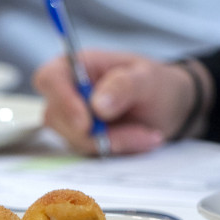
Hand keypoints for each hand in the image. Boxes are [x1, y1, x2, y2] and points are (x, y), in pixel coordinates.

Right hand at [32, 50, 201, 155]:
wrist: (169, 108)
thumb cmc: (156, 84)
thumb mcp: (148, 79)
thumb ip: (123, 86)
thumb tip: (97, 105)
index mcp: (78, 65)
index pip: (50, 79)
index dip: (62, 101)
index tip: (85, 123)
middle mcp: (70, 92)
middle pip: (58, 117)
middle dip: (97, 131)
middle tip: (139, 132)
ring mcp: (74, 118)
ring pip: (76, 140)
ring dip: (115, 142)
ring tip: (147, 134)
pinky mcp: (83, 140)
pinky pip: (92, 153)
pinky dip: (119, 150)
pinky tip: (142, 139)